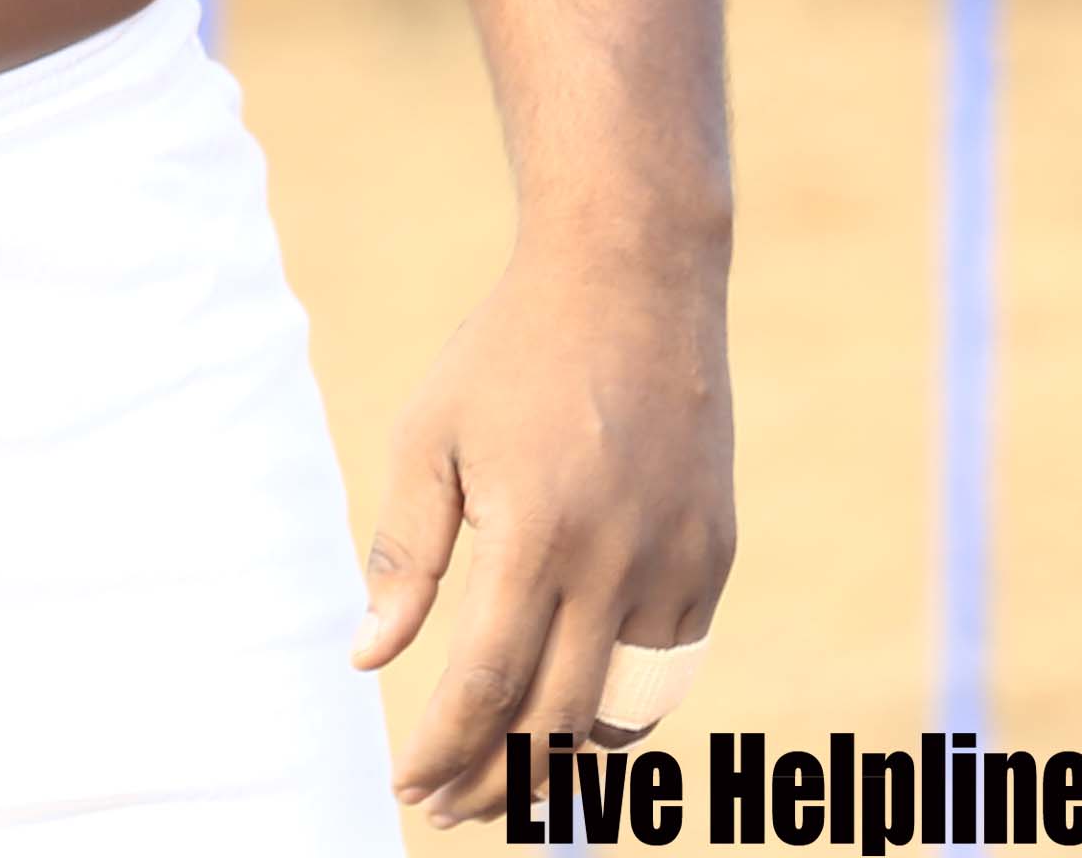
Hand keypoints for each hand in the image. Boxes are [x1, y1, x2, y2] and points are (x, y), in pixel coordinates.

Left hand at [353, 232, 732, 828]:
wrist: (632, 276)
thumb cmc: (511, 352)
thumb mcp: (429, 438)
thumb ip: (404, 558)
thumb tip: (367, 660)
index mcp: (536, 534)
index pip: (487, 685)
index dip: (445, 750)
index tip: (409, 787)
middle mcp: (618, 560)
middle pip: (559, 720)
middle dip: (499, 781)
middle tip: (448, 808)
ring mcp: (677, 561)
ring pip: (624, 707)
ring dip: (567, 759)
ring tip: (507, 779)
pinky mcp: (714, 553)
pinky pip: (671, 666)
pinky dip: (622, 707)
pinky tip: (575, 719)